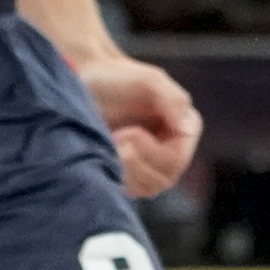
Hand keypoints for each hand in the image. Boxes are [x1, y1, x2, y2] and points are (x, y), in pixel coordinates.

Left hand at [79, 55, 200, 197]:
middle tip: (115, 139)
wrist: (83, 82)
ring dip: (126, 172)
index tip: (126, 133)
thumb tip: (186, 129)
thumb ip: (172, 100)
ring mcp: (151, 163)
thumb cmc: (115, 78)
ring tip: (109, 146)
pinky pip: (132, 191)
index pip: (178, 158)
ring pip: (150, 188)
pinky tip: (103, 158)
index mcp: (184, 126)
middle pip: (166, 177)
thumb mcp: (148, 82)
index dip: (152, 152)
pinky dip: (117, 179)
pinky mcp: (130, 173)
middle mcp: (173, 147)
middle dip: (136, 162)